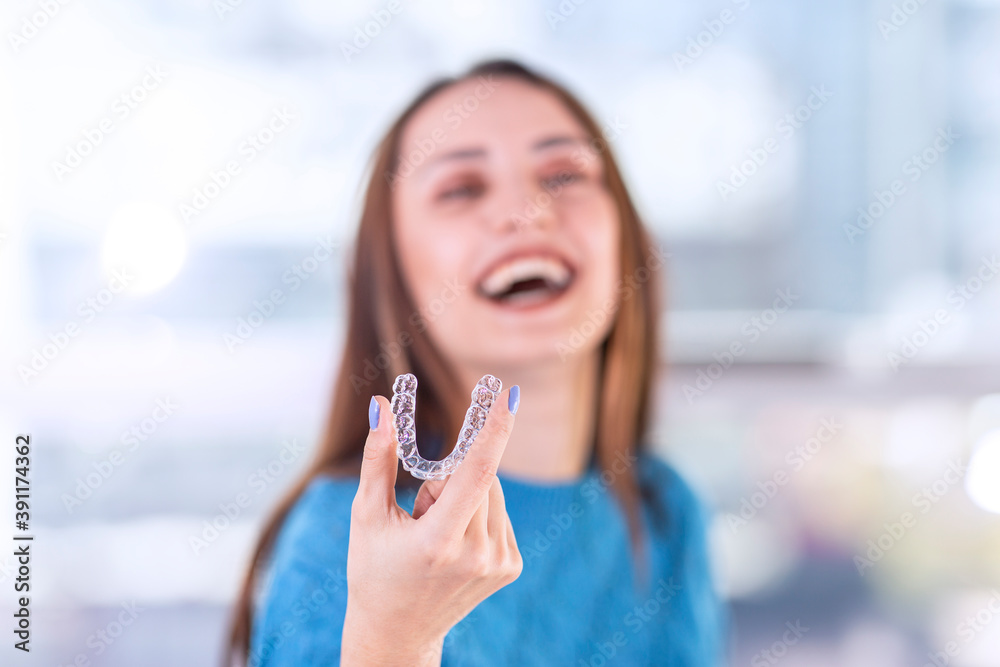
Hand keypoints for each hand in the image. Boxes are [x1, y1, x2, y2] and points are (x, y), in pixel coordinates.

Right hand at [341, 387, 522, 665]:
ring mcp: (499, 564)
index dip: (493, 430)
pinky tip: (454, 543)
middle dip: (450, 475)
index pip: (475, 473)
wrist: (398, 632)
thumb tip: (381, 405)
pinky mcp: (511, 567)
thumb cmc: (373, 569)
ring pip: (493, 491)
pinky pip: (499, 513)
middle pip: (481, 475)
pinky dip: (477, 513)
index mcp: (438, 542)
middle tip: (421, 511)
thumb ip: (378, 457)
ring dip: (465, 494)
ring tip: (435, 531)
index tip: (507, 396)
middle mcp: (477, 555)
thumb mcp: (367, 514)